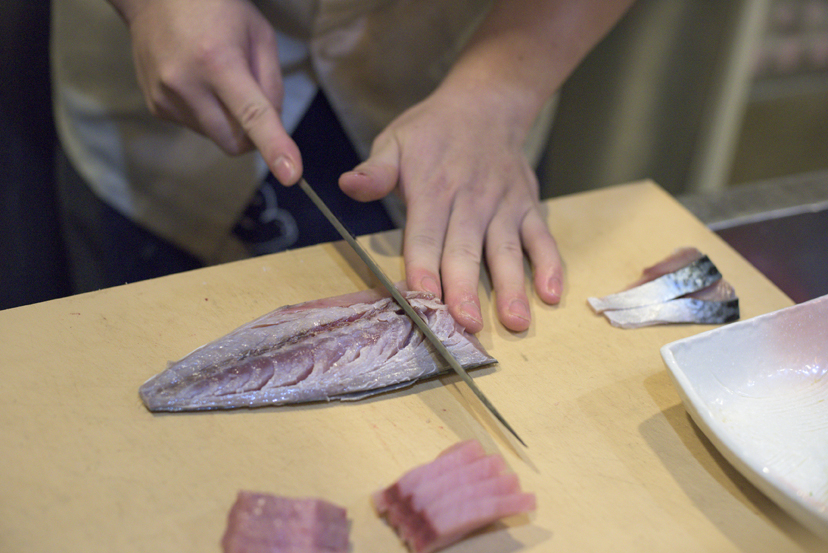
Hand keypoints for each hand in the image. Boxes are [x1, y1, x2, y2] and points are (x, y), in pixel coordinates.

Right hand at [112, 0, 300, 183]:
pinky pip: (196, 128)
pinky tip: (198, 82)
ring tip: (218, 79)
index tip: (291, 175)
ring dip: (228, 122)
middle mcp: (186, 84)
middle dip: (253, 136)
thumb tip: (275, 128)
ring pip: (216, 138)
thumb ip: (272, 84)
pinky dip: (207, 115)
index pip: (252, 115)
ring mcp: (166, 98)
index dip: (274, 147)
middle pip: (235, 142)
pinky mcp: (156, 107)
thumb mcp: (258, 35)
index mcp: (218, 61)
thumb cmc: (216, 9)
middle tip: (253, 102)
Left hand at [340, 86, 562, 332]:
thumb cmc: (432, 131)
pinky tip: (551, 294)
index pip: (426, 234)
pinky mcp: (528, 207)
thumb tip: (349, 185)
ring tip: (515, 322)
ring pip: (507, 250)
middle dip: (466, 288)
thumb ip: (376, 170)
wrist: (486, 103)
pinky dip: (550, 265)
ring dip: (512, 287)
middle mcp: (471, 201)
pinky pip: (542, 238)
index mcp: (433, 189)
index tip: (423, 298)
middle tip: (468, 325)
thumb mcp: (395, 141)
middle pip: (467, 249)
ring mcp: (503, 205)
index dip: (423, 266)